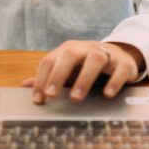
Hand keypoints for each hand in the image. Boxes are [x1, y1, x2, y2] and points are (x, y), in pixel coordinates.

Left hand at [22, 40, 144, 103]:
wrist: (120, 55)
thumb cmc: (87, 65)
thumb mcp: (68, 69)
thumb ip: (48, 77)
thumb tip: (24, 85)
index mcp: (69, 49)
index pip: (50, 60)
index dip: (42, 79)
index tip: (38, 99)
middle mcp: (86, 48)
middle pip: (69, 54)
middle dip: (58, 74)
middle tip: (51, 95)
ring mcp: (106, 54)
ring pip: (95, 59)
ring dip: (84, 78)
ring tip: (76, 98)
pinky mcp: (124, 63)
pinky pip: (119, 69)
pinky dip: (114, 81)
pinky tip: (107, 95)